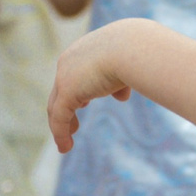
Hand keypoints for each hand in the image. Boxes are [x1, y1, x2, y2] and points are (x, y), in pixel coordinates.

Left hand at [48, 20, 141, 151]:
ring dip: (61, 124)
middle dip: (65, 107)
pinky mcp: (67, 91)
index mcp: (83, 50)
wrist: (134, 47)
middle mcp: (69, 60)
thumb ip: (121, 82)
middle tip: (73, 125)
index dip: (79, 90)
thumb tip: (121, 96)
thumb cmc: (139, 52)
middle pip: (60, 90)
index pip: (75, 73)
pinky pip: (59, 118)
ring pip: (56, 106)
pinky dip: (60, 134)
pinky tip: (66, 148)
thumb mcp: (131, 66)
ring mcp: (65, 76)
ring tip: (68, 138)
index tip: (85, 104)